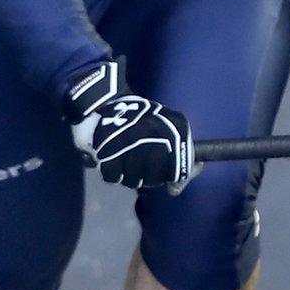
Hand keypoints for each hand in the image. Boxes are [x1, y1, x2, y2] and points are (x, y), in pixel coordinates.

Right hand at [64, 59, 194, 191]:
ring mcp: (132, 140)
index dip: (175, 178)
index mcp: (177, 127)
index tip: (169, 179)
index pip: (182, 168)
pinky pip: (113, 177)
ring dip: (129, 177)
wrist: (106, 98)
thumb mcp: (169, 132)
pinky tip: (113, 160)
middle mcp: (158, 132)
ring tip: (127, 163)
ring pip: (134, 180)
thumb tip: (174, 190)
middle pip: (156, 178)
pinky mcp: (108, 147)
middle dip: (149, 178)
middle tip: (143, 168)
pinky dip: (112, 173)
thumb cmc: (143, 120)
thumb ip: (179, 160)